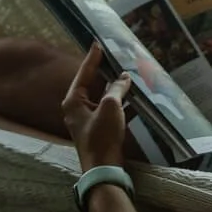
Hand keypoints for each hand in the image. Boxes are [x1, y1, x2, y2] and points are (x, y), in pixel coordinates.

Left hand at [63, 45, 131, 169]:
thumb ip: (116, 89)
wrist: (104, 168)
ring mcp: (89, 119)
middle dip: (109, 73)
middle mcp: (78, 108)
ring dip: (119, 89)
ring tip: (132, 76)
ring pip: (105, 98)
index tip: (98, 43)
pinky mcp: (101, 129)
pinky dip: (123, 104)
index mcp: (74, 101)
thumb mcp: (110, 107)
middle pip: (94, 84)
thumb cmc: (102, 136)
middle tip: (118, 58)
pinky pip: (112, 111)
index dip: (93, 58)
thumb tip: (124, 77)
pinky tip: (137, 99)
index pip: (84, 73)